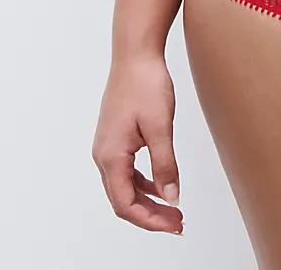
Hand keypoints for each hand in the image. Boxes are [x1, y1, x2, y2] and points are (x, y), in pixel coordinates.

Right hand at [92, 54, 183, 233]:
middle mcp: (103, 155)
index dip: (150, 220)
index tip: (173, 225)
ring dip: (148, 200)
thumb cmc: (145, 84)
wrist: (135, 55)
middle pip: (123, 200)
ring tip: (173, 209)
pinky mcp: (115, 137)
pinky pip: (127, 170)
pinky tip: (161, 183)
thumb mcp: (161, 127)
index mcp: (110, 157)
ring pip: (124, 187)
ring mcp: (108, 146)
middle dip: (150, 215)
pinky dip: (143, 182)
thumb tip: (170, 197)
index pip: (126, 205)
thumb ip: (165, 165)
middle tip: (177, 222)